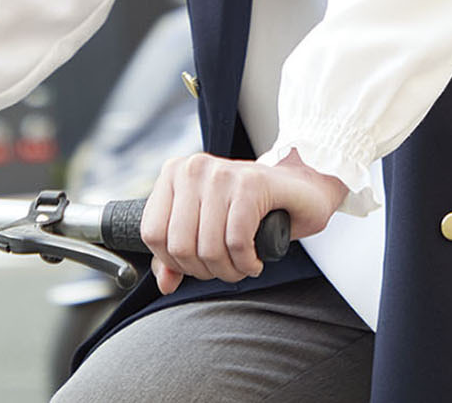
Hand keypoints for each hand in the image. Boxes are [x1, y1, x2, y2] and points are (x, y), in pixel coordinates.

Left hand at [139, 149, 347, 294]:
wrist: (299, 189)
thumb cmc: (249, 209)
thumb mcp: (205, 228)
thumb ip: (176, 254)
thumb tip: (164, 283)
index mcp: (174, 174)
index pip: (152, 233)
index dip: (174, 262)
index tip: (198, 264)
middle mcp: (193, 168)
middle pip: (179, 246)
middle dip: (204, 270)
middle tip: (226, 267)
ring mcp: (221, 173)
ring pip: (208, 247)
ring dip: (229, 271)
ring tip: (242, 265)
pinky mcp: (251, 183)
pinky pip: (237, 241)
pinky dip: (247, 263)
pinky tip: (255, 260)